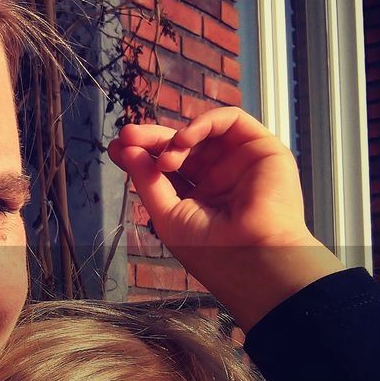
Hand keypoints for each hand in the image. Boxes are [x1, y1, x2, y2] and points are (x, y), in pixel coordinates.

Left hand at [107, 108, 343, 328]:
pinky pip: (231, 120)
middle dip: (151, 139)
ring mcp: (240, 162)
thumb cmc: (213, 250)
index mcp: (198, 198)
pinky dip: (203, 123)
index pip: (165, 168)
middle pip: (180, 147)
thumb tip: (124, 150)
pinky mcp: (262, 148)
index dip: (141, 154)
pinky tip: (184, 141)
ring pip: (202, 132)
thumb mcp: (169, 215)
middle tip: (128, 135)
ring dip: (175, 137)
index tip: (117, 148)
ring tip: (165, 157)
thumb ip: (148, 180)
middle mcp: (219, 178)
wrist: (255, 260)